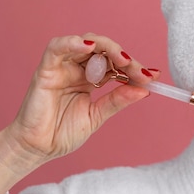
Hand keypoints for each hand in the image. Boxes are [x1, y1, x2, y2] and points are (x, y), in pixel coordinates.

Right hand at [2, 33, 157, 174]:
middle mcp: (78, 70)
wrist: (39, 150)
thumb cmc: (62, 133)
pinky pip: (56, 48)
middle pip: (104, 51)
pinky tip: (89, 47)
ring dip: (106, 47)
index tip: (154, 76)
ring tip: (122, 59)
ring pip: (85, 44)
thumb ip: (117, 101)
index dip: (135, 68)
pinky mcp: (46, 70)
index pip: (116, 66)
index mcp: (91, 80)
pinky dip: (72, 43)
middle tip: (140, 70)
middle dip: (125, 58)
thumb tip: (144, 90)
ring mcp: (63, 68)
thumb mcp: (97, 116)